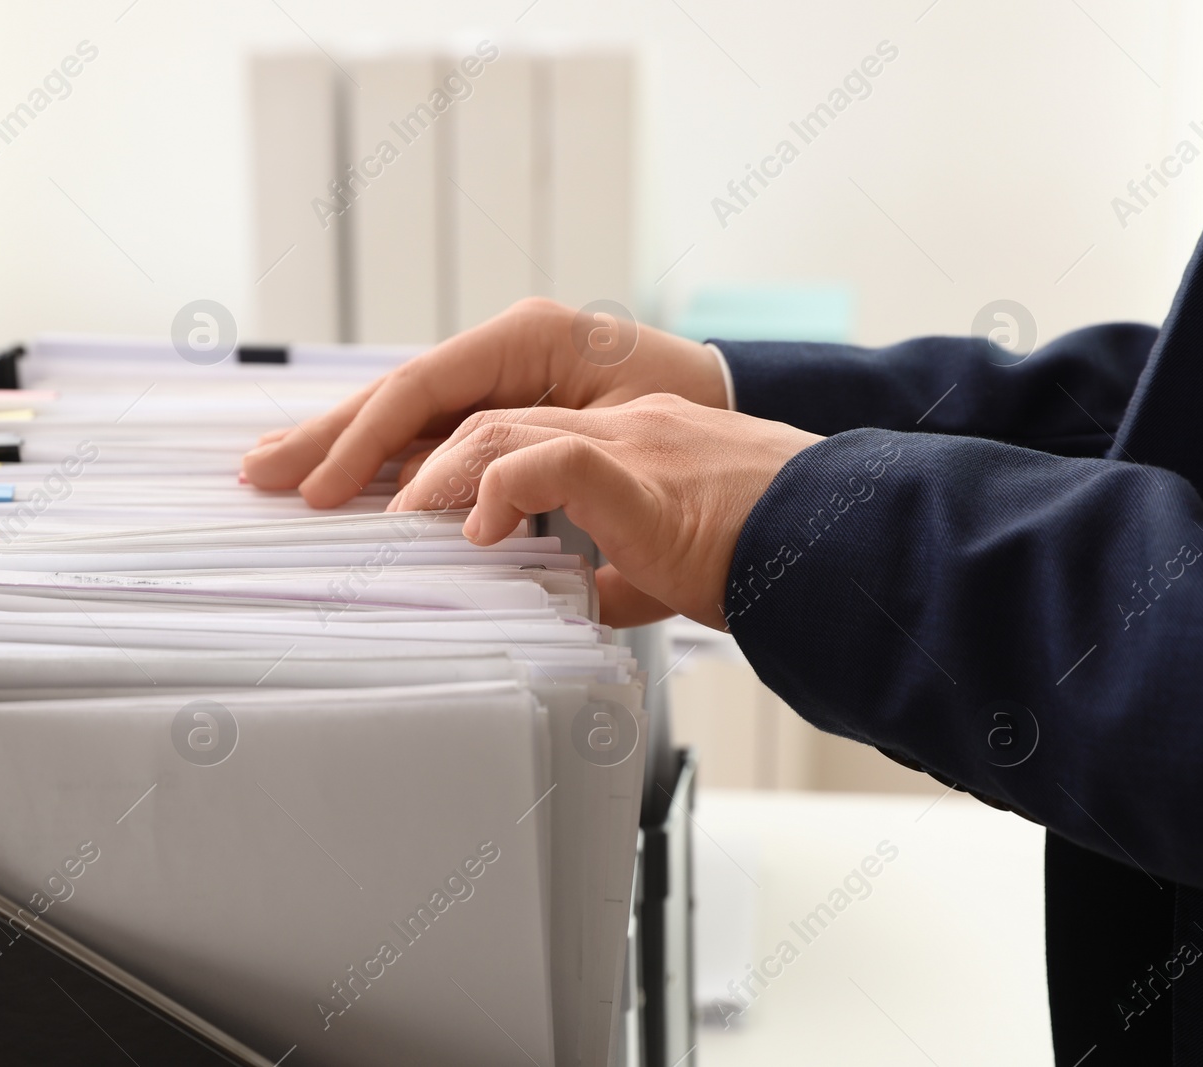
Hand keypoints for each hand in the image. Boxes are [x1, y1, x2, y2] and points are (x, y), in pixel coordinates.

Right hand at [240, 297, 729, 506]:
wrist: (741, 414)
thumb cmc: (698, 422)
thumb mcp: (629, 436)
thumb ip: (553, 471)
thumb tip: (474, 520)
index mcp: (530, 340)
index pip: (420, 391)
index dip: (362, 442)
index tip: (319, 491)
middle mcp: (505, 348)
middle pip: (394, 394)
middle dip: (324, 435)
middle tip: (255, 470)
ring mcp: (502, 373)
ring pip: (405, 410)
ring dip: (338, 441)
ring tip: (272, 466)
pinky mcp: (507, 402)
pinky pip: (432, 428)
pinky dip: (384, 452)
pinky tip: (343, 474)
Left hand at [386, 394, 822, 628]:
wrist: (841, 548)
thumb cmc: (773, 558)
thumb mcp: (674, 562)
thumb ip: (623, 570)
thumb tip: (586, 604)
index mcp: (627, 445)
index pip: (512, 431)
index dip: (447, 460)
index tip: (398, 498)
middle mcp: (621, 430)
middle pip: (487, 417)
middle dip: (410, 456)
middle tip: (361, 500)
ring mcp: (632, 444)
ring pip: (502, 430)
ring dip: (437, 475)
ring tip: (401, 519)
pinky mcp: (644, 476)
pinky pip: (553, 461)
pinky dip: (502, 490)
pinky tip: (477, 532)